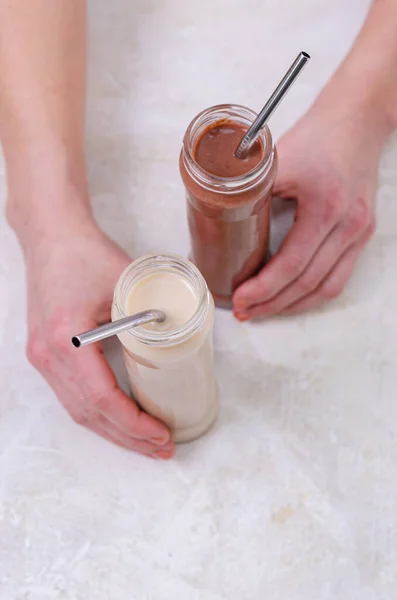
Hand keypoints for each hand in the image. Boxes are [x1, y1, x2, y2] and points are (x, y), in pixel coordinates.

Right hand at [24, 216, 174, 458]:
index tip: (162, 434)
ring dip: (112, 431)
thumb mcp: (126, 280)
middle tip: (162, 447)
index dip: (133, 423)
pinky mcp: (44, 354)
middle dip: (127, 437)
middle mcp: (47, 355)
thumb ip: (154, 311)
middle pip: (88, 414)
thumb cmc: (84, 252)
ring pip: (77, 411)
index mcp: (65, 338)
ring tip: (146, 442)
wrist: (51, 235)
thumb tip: (184, 337)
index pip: (101, 398)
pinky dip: (97, 414)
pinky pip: (70, 396)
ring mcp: (41, 357)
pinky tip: (119, 420)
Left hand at [233, 98, 381, 318]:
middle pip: (309, 283)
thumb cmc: (317, 136)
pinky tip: (292, 298)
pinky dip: (313, 293)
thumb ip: (252, 194)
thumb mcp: (277, 161)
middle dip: (273, 304)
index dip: (264, 289)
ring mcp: (359, 232)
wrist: (357, 121)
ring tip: (264, 310)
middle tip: (246, 312)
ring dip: (293, 306)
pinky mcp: (362, 234)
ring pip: (327, 288)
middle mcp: (349, 225)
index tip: (240, 299)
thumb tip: (220, 226)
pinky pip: (340, 277)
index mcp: (326, 207)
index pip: (293, 264)